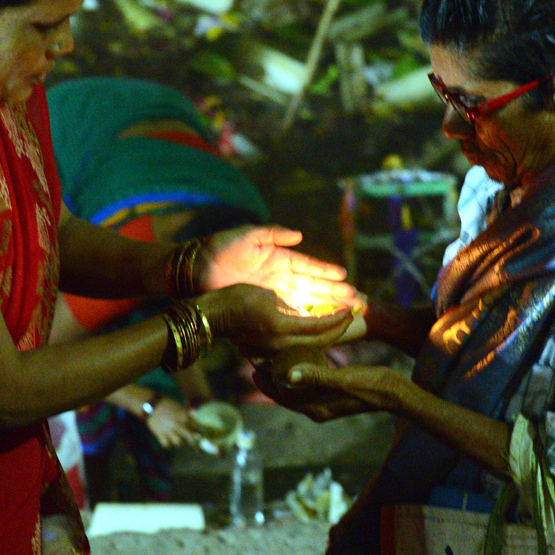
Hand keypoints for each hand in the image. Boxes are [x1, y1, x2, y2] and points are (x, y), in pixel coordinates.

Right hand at [143, 397, 201, 448]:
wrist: (150, 403)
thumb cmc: (166, 403)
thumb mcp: (179, 406)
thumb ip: (187, 412)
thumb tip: (195, 415)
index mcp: (184, 416)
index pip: (197, 427)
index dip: (200, 433)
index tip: (203, 437)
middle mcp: (179, 424)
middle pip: (191, 438)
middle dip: (195, 444)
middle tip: (197, 449)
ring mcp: (169, 431)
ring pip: (179, 443)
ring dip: (179, 442)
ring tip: (177, 439)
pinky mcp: (160, 435)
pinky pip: (166, 445)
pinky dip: (167, 444)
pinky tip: (167, 440)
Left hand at [198, 225, 357, 309]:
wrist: (197, 269)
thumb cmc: (220, 248)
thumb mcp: (248, 235)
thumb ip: (274, 233)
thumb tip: (299, 235)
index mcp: (279, 258)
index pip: (309, 266)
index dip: (327, 272)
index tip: (345, 277)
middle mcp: (280, 277)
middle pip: (313, 286)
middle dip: (334, 293)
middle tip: (356, 300)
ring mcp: (274, 293)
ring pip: (306, 301)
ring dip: (326, 307)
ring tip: (346, 311)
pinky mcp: (264, 305)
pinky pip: (289, 312)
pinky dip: (306, 316)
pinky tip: (321, 321)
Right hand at [201, 283, 353, 356]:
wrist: (214, 314)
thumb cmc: (237, 297)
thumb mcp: (267, 297)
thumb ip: (291, 307)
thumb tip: (316, 312)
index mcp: (281, 328)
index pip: (319, 327)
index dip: (338, 319)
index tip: (350, 309)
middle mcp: (281, 343)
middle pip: (319, 341)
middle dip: (338, 329)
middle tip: (352, 316)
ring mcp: (275, 348)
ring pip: (311, 345)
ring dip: (329, 334)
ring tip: (341, 323)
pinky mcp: (270, 348)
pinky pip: (299, 345)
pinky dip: (313, 337)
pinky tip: (320, 329)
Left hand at [253, 357, 400, 421]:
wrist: (396, 392)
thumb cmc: (371, 386)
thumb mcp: (341, 380)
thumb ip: (315, 377)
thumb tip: (287, 375)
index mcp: (316, 409)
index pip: (283, 397)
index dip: (267, 383)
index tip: (253, 367)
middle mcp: (318, 407)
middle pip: (287, 392)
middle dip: (272, 376)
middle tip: (257, 357)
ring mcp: (326, 400)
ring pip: (298, 386)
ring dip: (285, 372)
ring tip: (272, 354)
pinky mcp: (334, 391)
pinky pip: (311, 382)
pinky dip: (301, 370)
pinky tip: (298, 355)